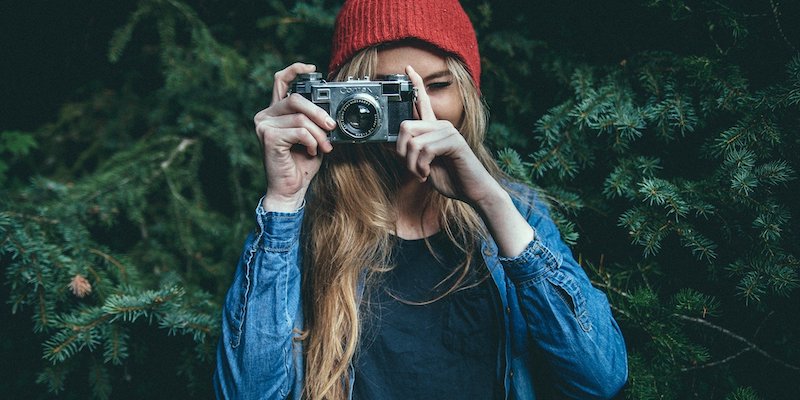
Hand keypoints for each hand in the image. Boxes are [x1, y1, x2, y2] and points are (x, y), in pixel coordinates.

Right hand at [254, 63, 334, 211]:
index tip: (313, 68)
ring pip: (300, 118)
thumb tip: (330, 110)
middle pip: (296, 99)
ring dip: (318, 134)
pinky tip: (310, 151)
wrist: (291, 189)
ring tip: (324, 146)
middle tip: (331, 127)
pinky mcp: (268, 137)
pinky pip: (299, 131)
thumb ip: (314, 120)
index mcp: (276, 112)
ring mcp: (264, 125)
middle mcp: (266, 115)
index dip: (295, 70)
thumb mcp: (313, 136)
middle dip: (319, 113)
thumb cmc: (301, 164)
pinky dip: (311, 141)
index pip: (281, 81)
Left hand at [398, 65, 533, 256]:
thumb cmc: (451, 178)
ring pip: (413, 142)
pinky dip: (421, 166)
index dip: (415, 84)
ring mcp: (448, 131)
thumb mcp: (422, 165)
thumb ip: (408, 153)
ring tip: (422, 174)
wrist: (473, 191)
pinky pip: (424, 150)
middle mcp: (441, 125)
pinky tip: (428, 173)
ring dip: (412, 165)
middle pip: (405, 126)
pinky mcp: (453, 141)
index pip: (422, 101)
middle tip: (412, 168)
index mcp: (434, 129)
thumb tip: (388, 144)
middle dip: (401, 152)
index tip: (408, 68)